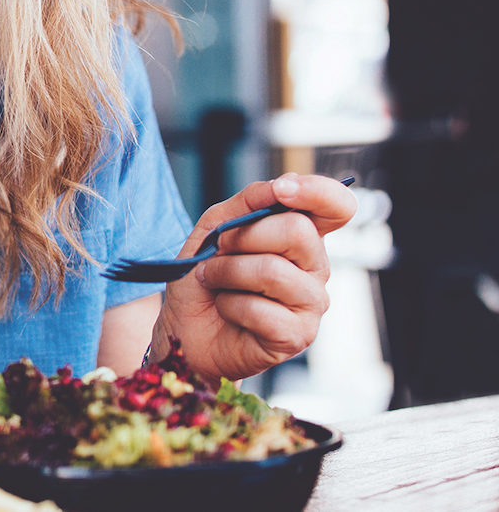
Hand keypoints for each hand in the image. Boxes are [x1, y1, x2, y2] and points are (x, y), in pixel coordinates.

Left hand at [157, 173, 357, 379]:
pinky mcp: (297, 336)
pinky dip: (229, 305)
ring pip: (273, 271)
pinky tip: (227, 309)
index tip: (282, 190)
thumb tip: (283, 184)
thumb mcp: (216, 225)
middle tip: (218, 251)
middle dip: (243, 237)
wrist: (185, 325)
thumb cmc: (205, 274)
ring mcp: (311, 303)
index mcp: (303, 236)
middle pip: (298, 231)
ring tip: (212, 280)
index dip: (318, 192)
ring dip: (225, 272)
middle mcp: (316, 268)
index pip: (337, 206)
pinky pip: (260, 310)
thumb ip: (249, 201)